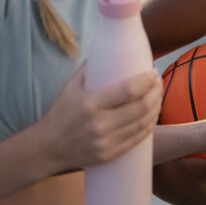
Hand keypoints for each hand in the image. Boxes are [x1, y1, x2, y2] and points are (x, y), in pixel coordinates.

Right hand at [37, 65, 161, 174]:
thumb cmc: (59, 114)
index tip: (154, 72)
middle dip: (156, 93)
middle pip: (140, 107)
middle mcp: (99, 124)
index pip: (128, 90)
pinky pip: (136, 140)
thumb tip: (107, 50)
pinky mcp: (109, 155)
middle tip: (159, 83)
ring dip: (156, 109)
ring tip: (158, 97)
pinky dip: (149, 127)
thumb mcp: (70, 88)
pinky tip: (152, 117)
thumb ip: (89, 69)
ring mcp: (105, 141)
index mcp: (90, 103)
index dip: (146, 81)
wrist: (46, 148)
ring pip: (142, 124)